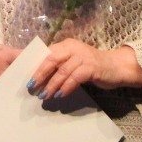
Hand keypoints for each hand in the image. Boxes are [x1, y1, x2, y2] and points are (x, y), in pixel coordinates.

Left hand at [26, 39, 141, 100]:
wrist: (116, 67)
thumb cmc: (90, 67)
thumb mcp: (72, 63)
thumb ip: (58, 66)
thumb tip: (37, 78)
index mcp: (65, 45)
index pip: (45, 53)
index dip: (34, 64)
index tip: (24, 76)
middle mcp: (73, 48)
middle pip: (51, 59)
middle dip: (39, 74)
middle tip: (31, 87)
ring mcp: (83, 57)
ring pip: (62, 71)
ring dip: (51, 84)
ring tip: (44, 95)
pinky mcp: (92, 67)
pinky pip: (75, 78)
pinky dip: (66, 87)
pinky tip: (60, 95)